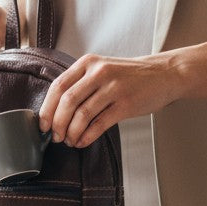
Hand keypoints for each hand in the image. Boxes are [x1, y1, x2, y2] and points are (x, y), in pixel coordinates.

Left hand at [38, 53, 180, 147]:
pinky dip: (87, 136)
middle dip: (57, 123)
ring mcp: (113, 88)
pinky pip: (99, 124)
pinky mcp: (126, 104)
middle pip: (67, 101)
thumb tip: (55, 111)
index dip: (47, 108)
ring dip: (72, 132)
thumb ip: (80, 83)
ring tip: (70, 141)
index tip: (43, 124)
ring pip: (82, 114)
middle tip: (56, 137)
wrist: (163, 74)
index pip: (58, 86)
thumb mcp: (102, 69)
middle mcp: (99, 72)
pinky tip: (83, 142)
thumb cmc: (129, 75)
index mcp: (88, 63)